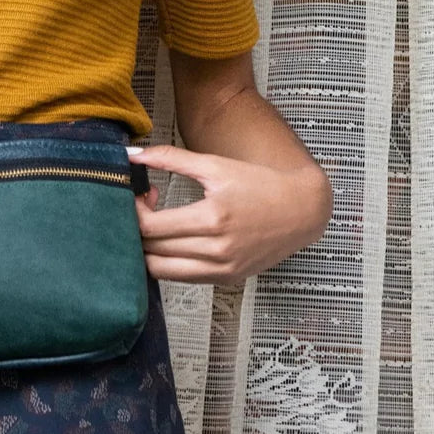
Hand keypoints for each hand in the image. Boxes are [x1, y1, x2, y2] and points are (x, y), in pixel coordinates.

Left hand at [128, 143, 330, 283]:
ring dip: (148, 249)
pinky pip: (182, 278)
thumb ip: (170, 158)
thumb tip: (132, 154)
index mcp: (213, 218)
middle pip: (153, 250)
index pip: (152, 227)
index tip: (138, 195)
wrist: (301, 210)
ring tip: (158, 225)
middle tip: (145, 207)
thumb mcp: (215, 165)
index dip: (134, 211)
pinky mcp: (226, 279)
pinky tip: (174, 240)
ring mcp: (222, 269)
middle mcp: (218, 250)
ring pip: (162, 271)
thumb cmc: (260, 184)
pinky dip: (168, 262)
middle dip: (138, 228)